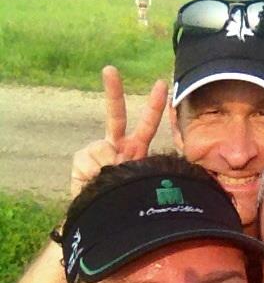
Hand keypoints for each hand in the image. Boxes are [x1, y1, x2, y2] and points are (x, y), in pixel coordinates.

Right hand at [70, 65, 167, 196]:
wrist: (100, 213)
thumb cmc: (126, 200)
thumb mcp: (140, 185)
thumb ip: (132, 170)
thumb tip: (109, 161)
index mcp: (136, 150)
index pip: (147, 126)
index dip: (155, 106)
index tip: (162, 84)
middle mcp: (119, 146)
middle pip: (115, 117)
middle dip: (113, 93)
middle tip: (110, 70)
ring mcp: (100, 152)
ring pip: (101, 149)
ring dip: (105, 169)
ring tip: (107, 183)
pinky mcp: (82, 159)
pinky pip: (89, 161)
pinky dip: (92, 174)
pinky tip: (93, 183)